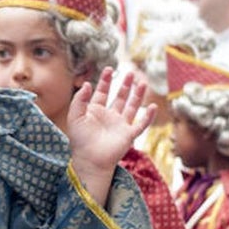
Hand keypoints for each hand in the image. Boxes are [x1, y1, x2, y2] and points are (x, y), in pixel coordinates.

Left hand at [67, 68, 153, 202]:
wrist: (89, 160)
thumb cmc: (80, 140)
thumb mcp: (75, 117)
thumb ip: (79, 100)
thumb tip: (87, 84)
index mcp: (95, 111)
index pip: (102, 92)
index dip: (105, 81)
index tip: (109, 68)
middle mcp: (109, 117)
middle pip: (119, 97)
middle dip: (125, 85)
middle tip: (130, 73)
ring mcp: (120, 125)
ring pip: (131, 107)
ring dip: (137, 96)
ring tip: (142, 83)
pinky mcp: (128, 135)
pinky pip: (141, 124)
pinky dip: (148, 117)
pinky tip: (152, 106)